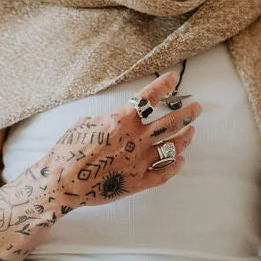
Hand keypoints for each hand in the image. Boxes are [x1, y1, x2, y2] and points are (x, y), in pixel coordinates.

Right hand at [42, 69, 201, 207]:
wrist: (62, 182)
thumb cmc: (68, 151)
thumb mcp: (84, 125)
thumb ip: (102, 120)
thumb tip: (103, 120)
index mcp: (122, 120)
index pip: (150, 97)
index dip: (164, 85)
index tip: (174, 77)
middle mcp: (136, 139)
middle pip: (171, 123)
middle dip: (188, 113)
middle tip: (197, 108)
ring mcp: (139, 161)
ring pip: (172, 147)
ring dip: (185, 138)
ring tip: (191, 131)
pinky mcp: (137, 182)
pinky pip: (163, 174)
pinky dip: (174, 167)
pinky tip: (181, 161)